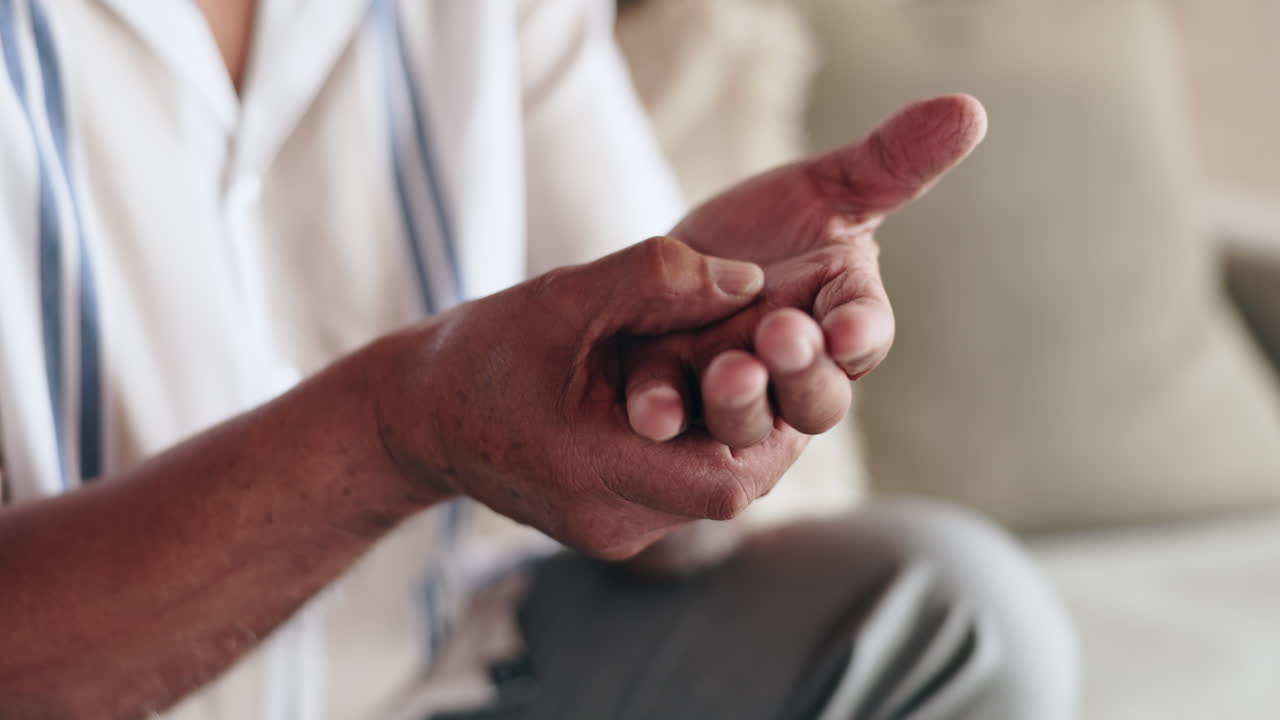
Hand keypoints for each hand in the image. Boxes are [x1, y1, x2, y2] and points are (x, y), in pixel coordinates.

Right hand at [370, 237, 804, 558]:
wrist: (418, 416)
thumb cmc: (483, 352)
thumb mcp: (563, 296)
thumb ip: (655, 277)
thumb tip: (751, 278)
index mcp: (591, 471)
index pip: (726, 480)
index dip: (774, 423)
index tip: (792, 364)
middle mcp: (611, 521)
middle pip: (730, 491)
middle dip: (766, 425)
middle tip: (787, 363)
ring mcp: (612, 534)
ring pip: (711, 494)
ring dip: (739, 435)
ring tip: (754, 372)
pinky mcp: (612, 527)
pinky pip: (681, 494)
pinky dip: (703, 446)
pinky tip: (706, 396)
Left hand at [625, 95, 987, 446]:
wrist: (675, 265)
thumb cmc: (768, 231)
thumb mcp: (826, 188)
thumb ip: (893, 161)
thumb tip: (969, 109)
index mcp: (844, 318)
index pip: (864, 333)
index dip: (860, 332)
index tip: (849, 327)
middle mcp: (799, 375)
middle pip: (816, 396)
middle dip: (801, 370)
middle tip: (780, 335)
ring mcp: (739, 402)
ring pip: (749, 421)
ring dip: (740, 400)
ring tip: (725, 370)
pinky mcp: (678, 409)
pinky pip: (676, 423)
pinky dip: (665, 416)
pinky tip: (652, 409)